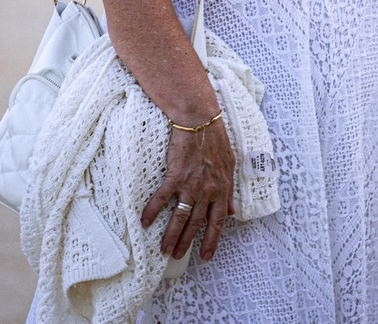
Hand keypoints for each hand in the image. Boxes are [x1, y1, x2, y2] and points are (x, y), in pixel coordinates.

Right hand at [142, 117, 236, 261]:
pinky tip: (144, 222)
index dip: (213, 239)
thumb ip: (229, 190)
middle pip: (198, 223)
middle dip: (188, 242)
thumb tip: (233, 211)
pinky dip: (152, 211)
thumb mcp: (230, 166)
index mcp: (223, 188)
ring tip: (164, 249)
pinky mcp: (175, 176)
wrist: (200, 120)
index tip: (207, 255)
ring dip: (172, 235)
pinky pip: (162, 199)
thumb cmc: (215, 141)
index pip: (219, 220)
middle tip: (178, 257)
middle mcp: (208, 190)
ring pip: (181, 217)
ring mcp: (192, 184)